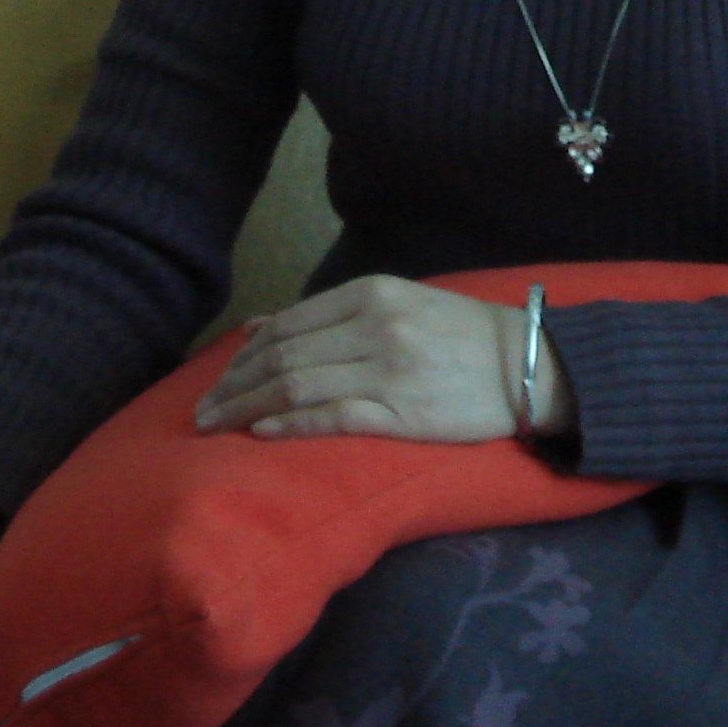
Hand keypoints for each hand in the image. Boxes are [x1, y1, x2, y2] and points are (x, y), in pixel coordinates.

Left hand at [194, 274, 573, 441]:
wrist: (526, 363)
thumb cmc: (458, 335)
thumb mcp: (395, 303)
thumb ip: (330, 314)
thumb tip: (260, 326)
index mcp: (371, 294)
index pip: (287, 325)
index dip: (243, 357)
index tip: (216, 381)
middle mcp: (374, 326)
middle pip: (283, 356)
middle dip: (233, 386)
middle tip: (201, 412)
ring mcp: (387, 370)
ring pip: (297, 385)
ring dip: (247, 407)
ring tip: (216, 427)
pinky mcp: (401, 413)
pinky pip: (331, 417)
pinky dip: (289, 423)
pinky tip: (261, 432)